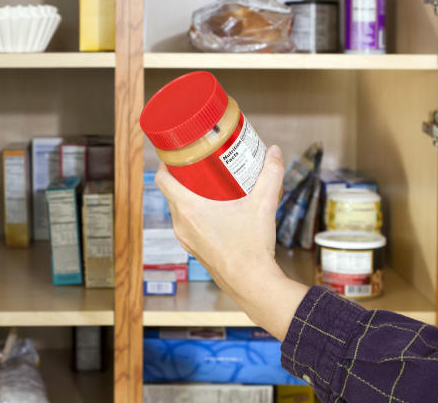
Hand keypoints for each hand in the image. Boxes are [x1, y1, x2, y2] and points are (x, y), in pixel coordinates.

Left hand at [155, 145, 308, 338]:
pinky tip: (215, 209)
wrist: (252, 285)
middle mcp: (182, 225)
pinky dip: (195, 213)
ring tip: (209, 184)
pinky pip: (188, 225)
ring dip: (189, 196)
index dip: (166, 162)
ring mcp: (186, 240)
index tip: (175, 152)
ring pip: (179, 210)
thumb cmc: (252, 249)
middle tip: (200, 163)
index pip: (163, 179)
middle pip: (172, 192)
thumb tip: (274, 152)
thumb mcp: (263, 205)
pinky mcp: (195, 250)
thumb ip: (270, 175)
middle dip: (183, 176)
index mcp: (189, 210)